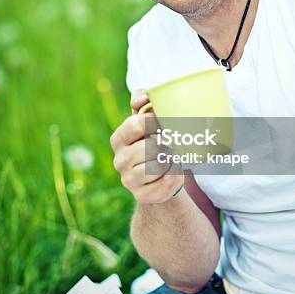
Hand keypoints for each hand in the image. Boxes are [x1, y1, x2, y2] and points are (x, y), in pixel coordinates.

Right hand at [110, 89, 183, 203]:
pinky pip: (166, 183)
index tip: (164, 123)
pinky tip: (171, 172)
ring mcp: (128, 180)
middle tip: (169, 145)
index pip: (137, 124)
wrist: (158, 174)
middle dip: (165, 145)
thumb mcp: (146, 119)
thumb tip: (144, 97)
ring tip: (170, 158)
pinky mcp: (141, 195)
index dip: (155, 121)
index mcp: (119, 138)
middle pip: (150, 147)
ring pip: (158, 166)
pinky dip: (175, 176)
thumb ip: (142, 101)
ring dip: (171, 160)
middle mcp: (119, 160)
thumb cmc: (153, 140)